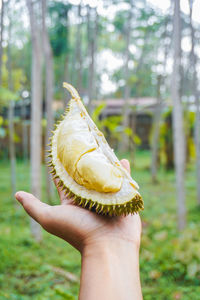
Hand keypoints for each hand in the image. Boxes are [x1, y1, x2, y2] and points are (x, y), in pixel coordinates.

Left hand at [15, 159, 141, 252]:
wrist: (108, 247)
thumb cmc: (78, 231)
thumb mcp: (50, 218)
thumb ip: (33, 206)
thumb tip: (17, 193)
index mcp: (74, 200)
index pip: (67, 181)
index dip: (64, 168)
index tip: (63, 152)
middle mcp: (90, 199)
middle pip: (88, 176)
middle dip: (87, 163)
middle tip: (87, 146)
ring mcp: (108, 198)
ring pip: (106, 177)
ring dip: (106, 165)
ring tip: (105, 150)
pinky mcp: (124, 199)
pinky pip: (124, 182)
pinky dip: (124, 172)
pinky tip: (123, 161)